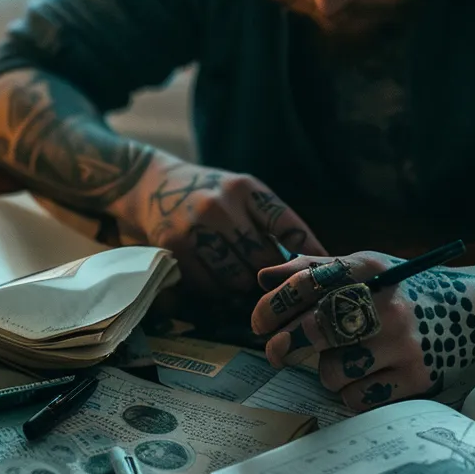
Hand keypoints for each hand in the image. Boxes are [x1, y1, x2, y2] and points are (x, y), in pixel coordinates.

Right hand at [112, 160, 326, 300]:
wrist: (150, 183)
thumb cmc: (207, 192)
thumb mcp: (241, 191)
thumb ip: (269, 220)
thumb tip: (309, 260)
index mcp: (246, 188)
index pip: (288, 226)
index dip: (310, 252)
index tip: (324, 271)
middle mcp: (222, 205)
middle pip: (263, 260)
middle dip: (270, 276)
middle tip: (272, 284)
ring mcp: (196, 228)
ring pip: (236, 278)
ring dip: (241, 285)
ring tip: (238, 278)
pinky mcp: (175, 248)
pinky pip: (208, 286)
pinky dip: (216, 290)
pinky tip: (214, 277)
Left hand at [251, 253, 474, 410]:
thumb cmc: (405, 292)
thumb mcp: (367, 268)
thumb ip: (316, 271)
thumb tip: (263, 277)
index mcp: (369, 270)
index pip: (308, 284)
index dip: (273, 306)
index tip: (259, 323)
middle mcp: (387, 304)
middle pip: (314, 330)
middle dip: (283, 345)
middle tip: (277, 352)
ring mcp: (403, 344)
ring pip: (332, 372)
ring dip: (328, 372)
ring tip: (346, 361)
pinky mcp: (417, 378)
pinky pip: (357, 398)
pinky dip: (352, 394)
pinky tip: (368, 378)